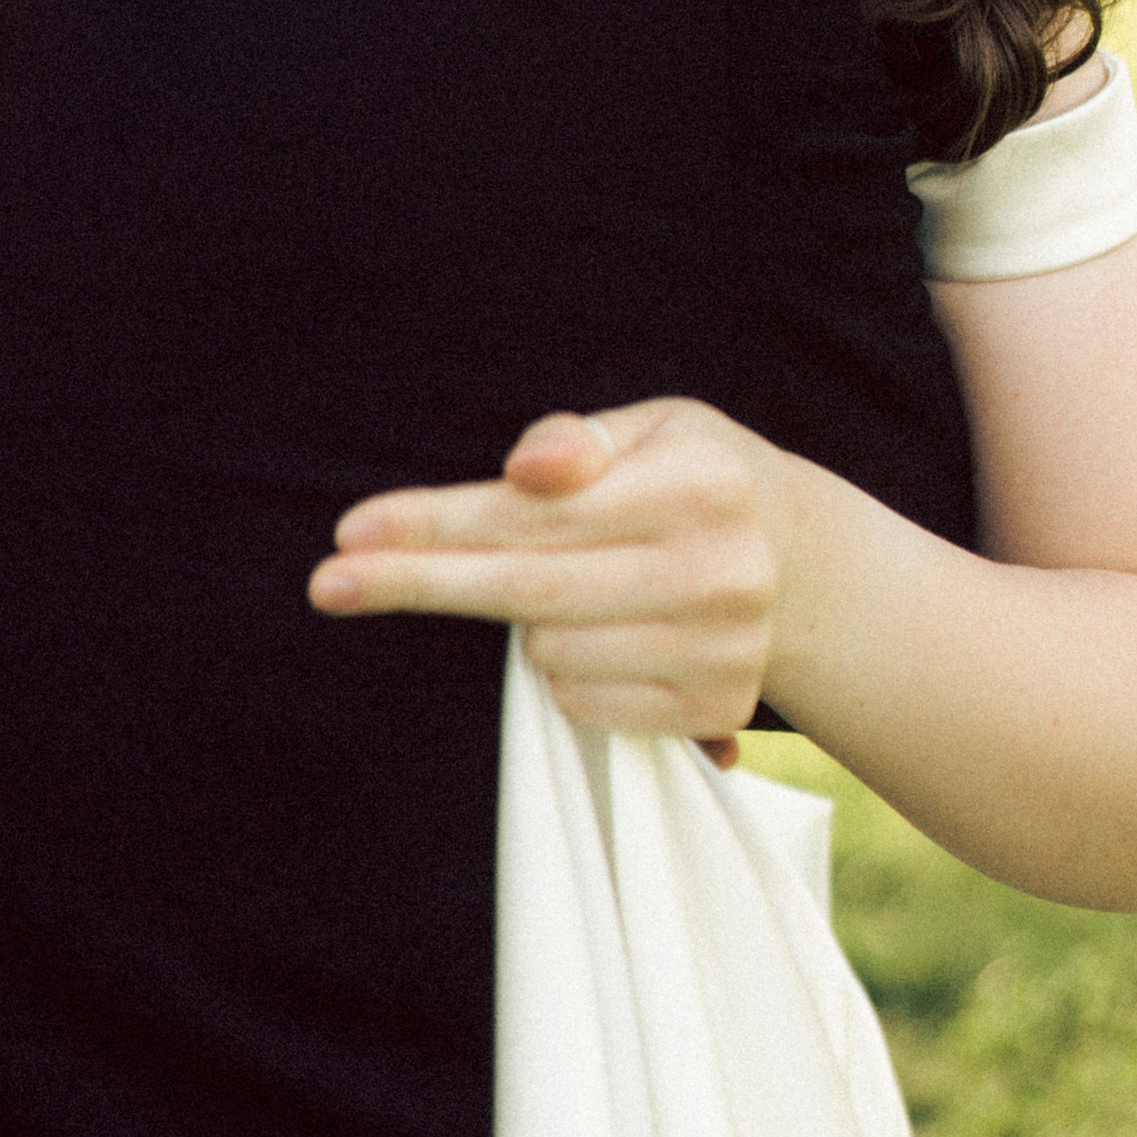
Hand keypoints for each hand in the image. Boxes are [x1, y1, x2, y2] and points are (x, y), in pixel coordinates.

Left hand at [306, 397, 792, 748]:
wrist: (807, 568)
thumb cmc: (698, 480)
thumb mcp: (654, 426)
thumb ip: (578, 438)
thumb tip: (523, 468)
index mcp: (697, 485)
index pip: (536, 512)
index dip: (435, 524)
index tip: (349, 534)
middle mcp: (715, 573)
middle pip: (526, 591)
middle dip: (419, 583)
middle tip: (329, 583)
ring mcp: (719, 652)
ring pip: (548, 652)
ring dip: (523, 621)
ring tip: (573, 581)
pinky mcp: (712, 711)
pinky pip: (583, 703)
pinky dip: (564, 670)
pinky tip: (602, 630)